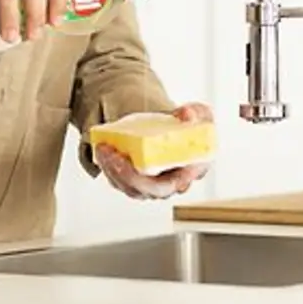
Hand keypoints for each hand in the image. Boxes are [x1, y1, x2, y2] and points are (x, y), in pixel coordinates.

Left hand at [94, 104, 213, 199]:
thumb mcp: (200, 113)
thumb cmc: (188, 125)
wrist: (170, 128)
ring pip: (132, 188)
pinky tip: (102, 152)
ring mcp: (153, 186)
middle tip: (116, 157)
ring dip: (115, 172)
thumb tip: (185, 115)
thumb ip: (196, 113)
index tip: (151, 164)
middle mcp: (172, 184)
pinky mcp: (135, 182)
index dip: (165, 179)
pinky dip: (109, 168)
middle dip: (131, 177)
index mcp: (192, 171)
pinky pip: (120, 182)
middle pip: (152, 190)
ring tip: (104, 150)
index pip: (181, 183)